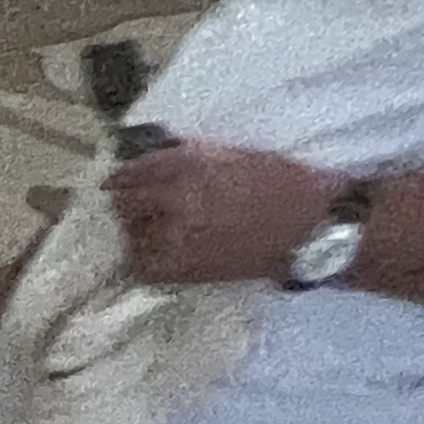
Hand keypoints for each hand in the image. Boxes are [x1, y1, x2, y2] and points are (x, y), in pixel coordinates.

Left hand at [106, 141, 346, 283]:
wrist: (309, 226)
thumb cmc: (281, 183)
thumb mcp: (234, 154)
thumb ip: (191, 157)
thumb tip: (156, 158)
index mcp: (189, 165)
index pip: (134, 170)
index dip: (122, 176)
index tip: (114, 181)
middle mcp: (174, 199)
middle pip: (124, 203)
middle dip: (129, 202)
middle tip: (138, 205)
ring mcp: (174, 237)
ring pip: (131, 235)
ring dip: (138, 230)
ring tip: (159, 228)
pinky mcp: (180, 269)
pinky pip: (143, 265)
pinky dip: (146, 257)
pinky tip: (164, 251)